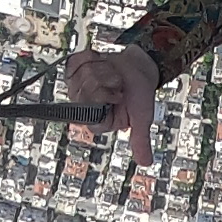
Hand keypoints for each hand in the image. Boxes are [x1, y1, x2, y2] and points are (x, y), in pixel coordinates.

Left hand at [66, 46, 158, 165]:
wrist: (140, 66)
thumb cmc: (140, 93)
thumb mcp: (142, 119)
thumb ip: (140, 140)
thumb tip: (146, 163)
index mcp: (97, 120)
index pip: (88, 110)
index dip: (103, 97)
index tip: (119, 96)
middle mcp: (84, 106)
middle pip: (82, 91)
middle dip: (104, 81)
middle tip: (117, 85)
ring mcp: (77, 86)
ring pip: (81, 75)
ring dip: (102, 70)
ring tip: (112, 74)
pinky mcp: (75, 69)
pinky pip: (75, 62)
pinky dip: (91, 58)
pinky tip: (101, 62)